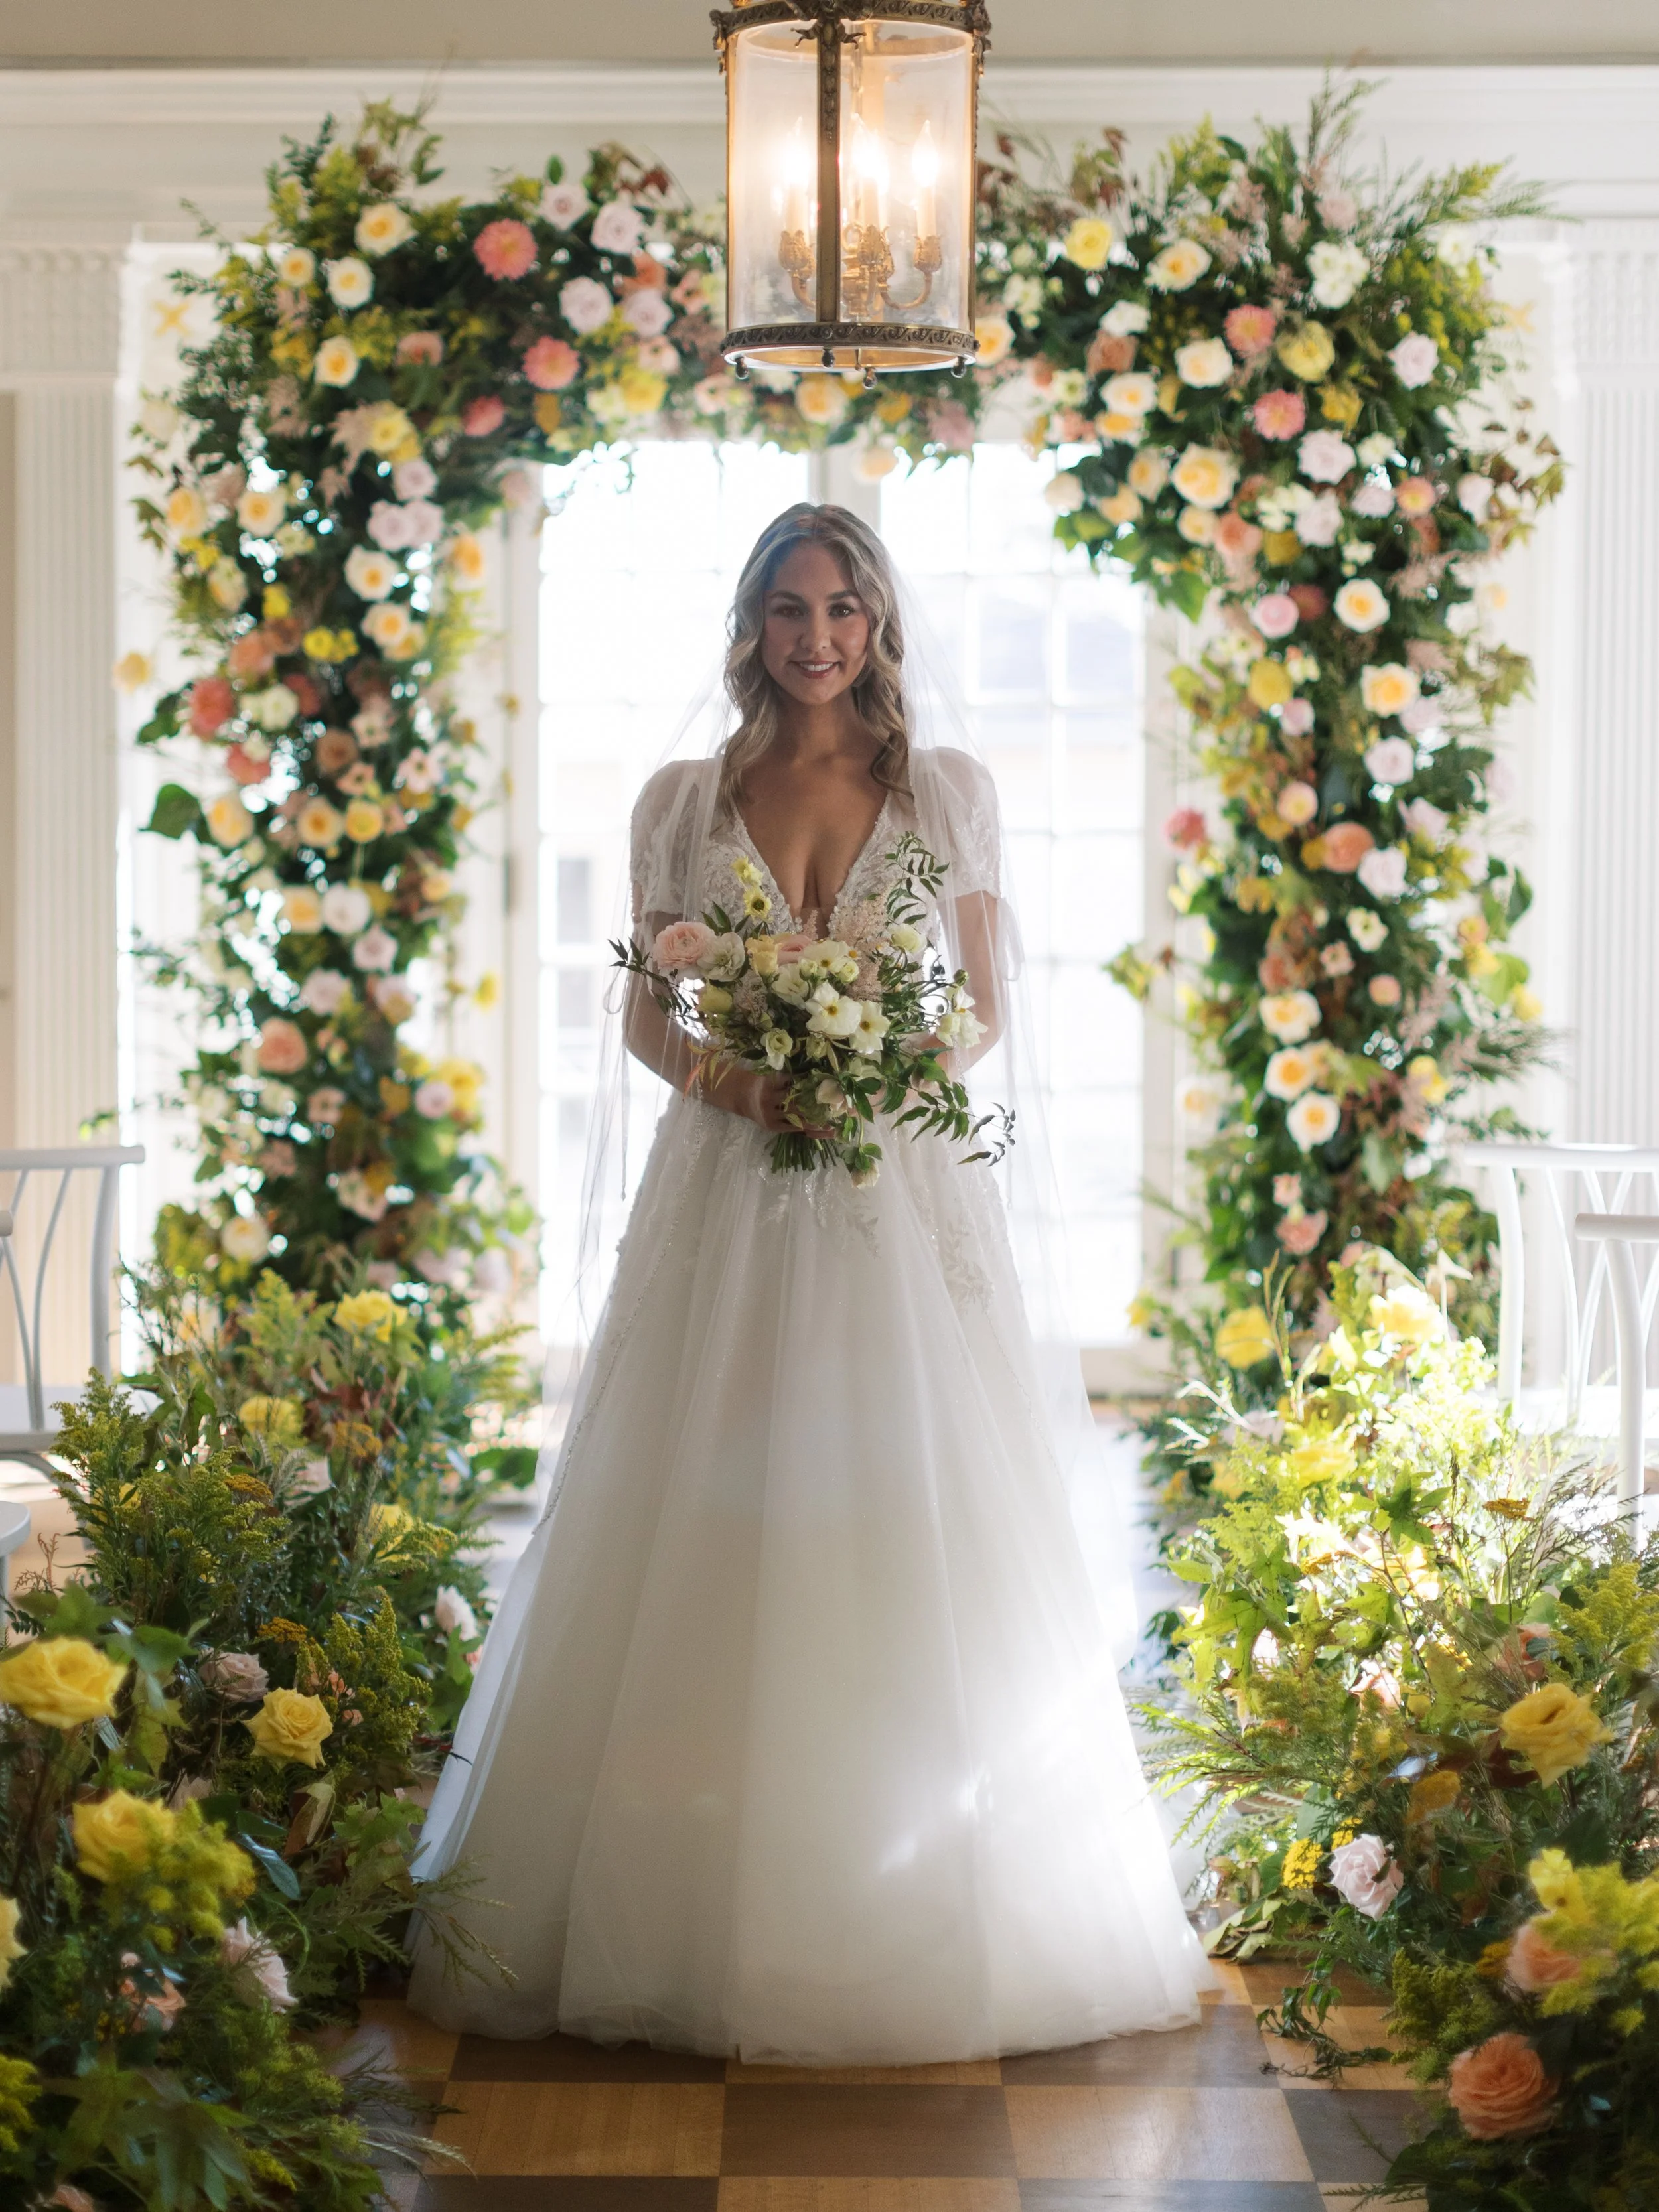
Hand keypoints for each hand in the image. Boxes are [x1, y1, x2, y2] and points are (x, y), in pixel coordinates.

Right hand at [705, 1063, 831, 1137]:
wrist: (741, 1096)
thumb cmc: (762, 1082)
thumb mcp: (771, 1074)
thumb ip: (789, 1076)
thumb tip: (816, 1075)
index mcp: (770, 1081)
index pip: (793, 1082)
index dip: (810, 1085)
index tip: (828, 1087)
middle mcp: (769, 1098)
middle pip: (796, 1101)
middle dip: (816, 1104)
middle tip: (836, 1107)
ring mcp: (770, 1114)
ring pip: (796, 1117)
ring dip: (815, 1119)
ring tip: (833, 1123)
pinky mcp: (771, 1126)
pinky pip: (792, 1128)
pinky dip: (806, 1128)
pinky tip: (821, 1130)